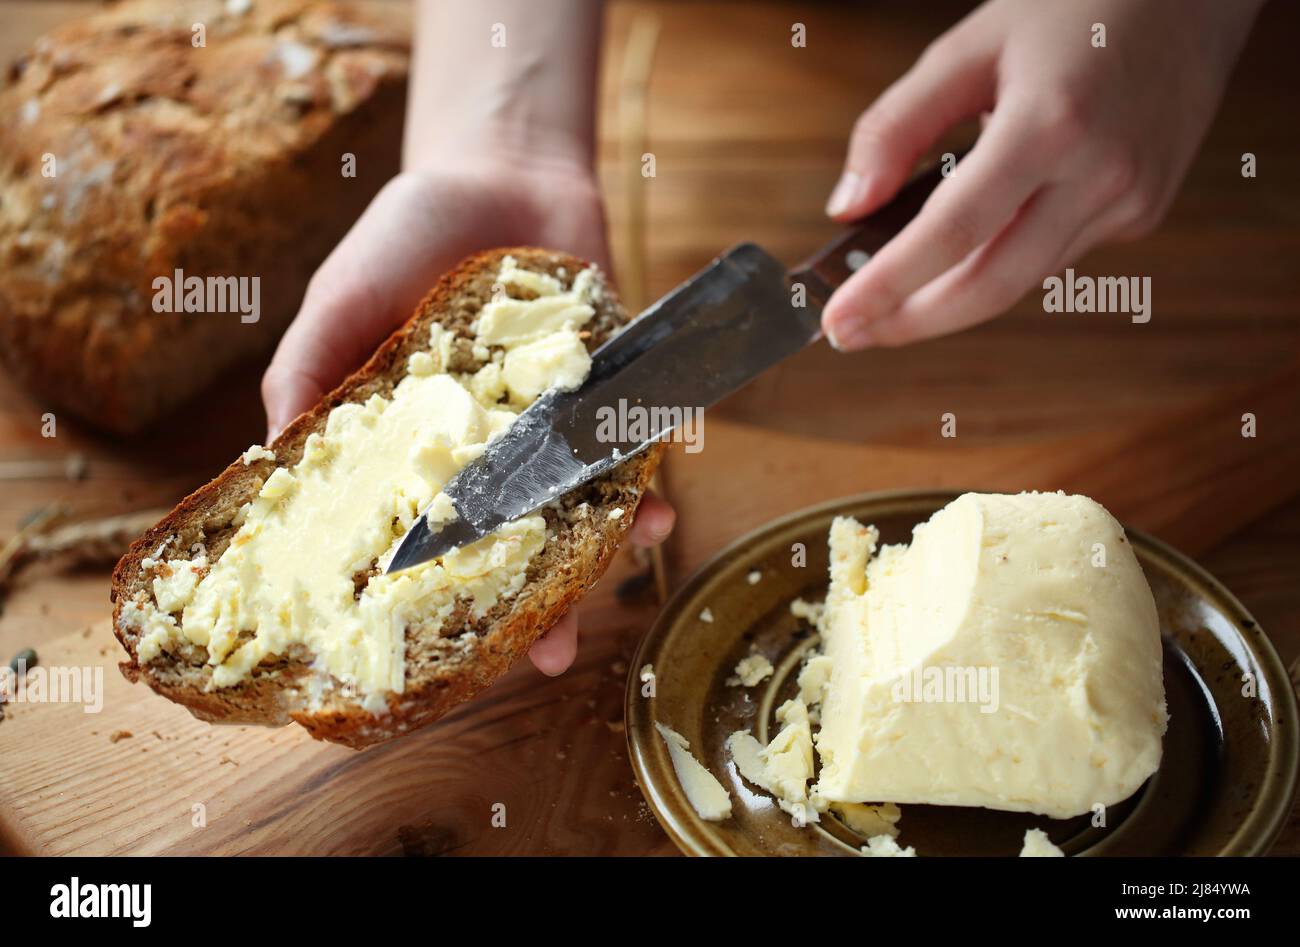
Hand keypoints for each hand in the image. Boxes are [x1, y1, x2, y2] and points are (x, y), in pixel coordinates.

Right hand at [261, 160, 674, 675]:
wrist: (496, 169)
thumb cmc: (404, 239)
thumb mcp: (339, 303)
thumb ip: (308, 374)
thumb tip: (272, 454)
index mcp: (426, 451)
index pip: (429, 540)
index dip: (435, 596)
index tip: (440, 656)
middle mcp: (495, 452)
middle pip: (519, 542)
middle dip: (538, 602)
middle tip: (551, 655)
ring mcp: (559, 425)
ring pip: (587, 505)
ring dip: (612, 544)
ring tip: (627, 563)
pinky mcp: (612, 389)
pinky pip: (638, 442)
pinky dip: (652, 470)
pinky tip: (660, 499)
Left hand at [821, 0, 1263, 349]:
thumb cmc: (1075, 4)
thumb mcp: (968, 46)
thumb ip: (896, 128)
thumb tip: (848, 209)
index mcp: (1049, 123)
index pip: (952, 232)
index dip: (888, 287)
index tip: (840, 321)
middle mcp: (1099, 173)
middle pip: (990, 285)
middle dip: (912, 322)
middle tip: (852, 334)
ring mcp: (1130, 200)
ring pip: (1021, 279)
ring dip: (950, 295)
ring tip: (891, 291)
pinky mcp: (1142, 212)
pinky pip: (1053, 254)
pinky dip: (1001, 257)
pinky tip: (976, 239)